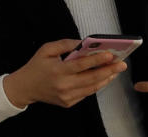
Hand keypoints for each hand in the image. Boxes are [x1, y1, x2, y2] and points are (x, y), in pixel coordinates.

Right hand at [3, 39, 126, 108]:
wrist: (25, 87)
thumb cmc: (36, 65)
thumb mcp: (46, 50)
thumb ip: (64, 44)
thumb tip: (83, 43)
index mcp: (57, 71)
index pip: (81, 65)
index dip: (97, 60)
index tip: (110, 54)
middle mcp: (64, 85)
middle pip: (91, 78)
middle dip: (109, 70)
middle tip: (122, 64)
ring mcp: (67, 96)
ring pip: (92, 88)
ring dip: (106, 79)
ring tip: (116, 70)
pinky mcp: (69, 103)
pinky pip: (86, 93)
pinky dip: (96, 85)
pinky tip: (103, 78)